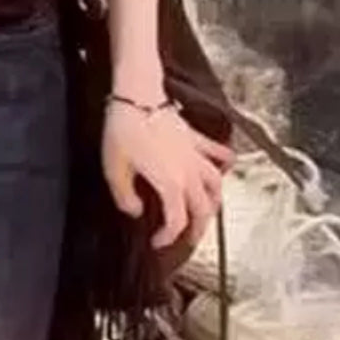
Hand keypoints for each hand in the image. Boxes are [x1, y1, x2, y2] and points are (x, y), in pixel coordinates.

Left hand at [102, 101, 232, 251]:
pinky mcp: (196, 139)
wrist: (137, 96)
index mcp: (170, 183)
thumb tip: (135, 211)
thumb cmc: (124, 130)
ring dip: (214, 203)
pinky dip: (225, 164)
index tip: (157, 242)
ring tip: (207, 214)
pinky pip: (219, 154)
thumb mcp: (114, 169)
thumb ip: (124, 196)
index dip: (169, 236)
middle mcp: (189, 172)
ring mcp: (196, 155)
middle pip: (203, 209)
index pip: (177, 220)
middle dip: (197, 229)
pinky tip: (225, 169)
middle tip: (188, 240)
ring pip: (217, 186)